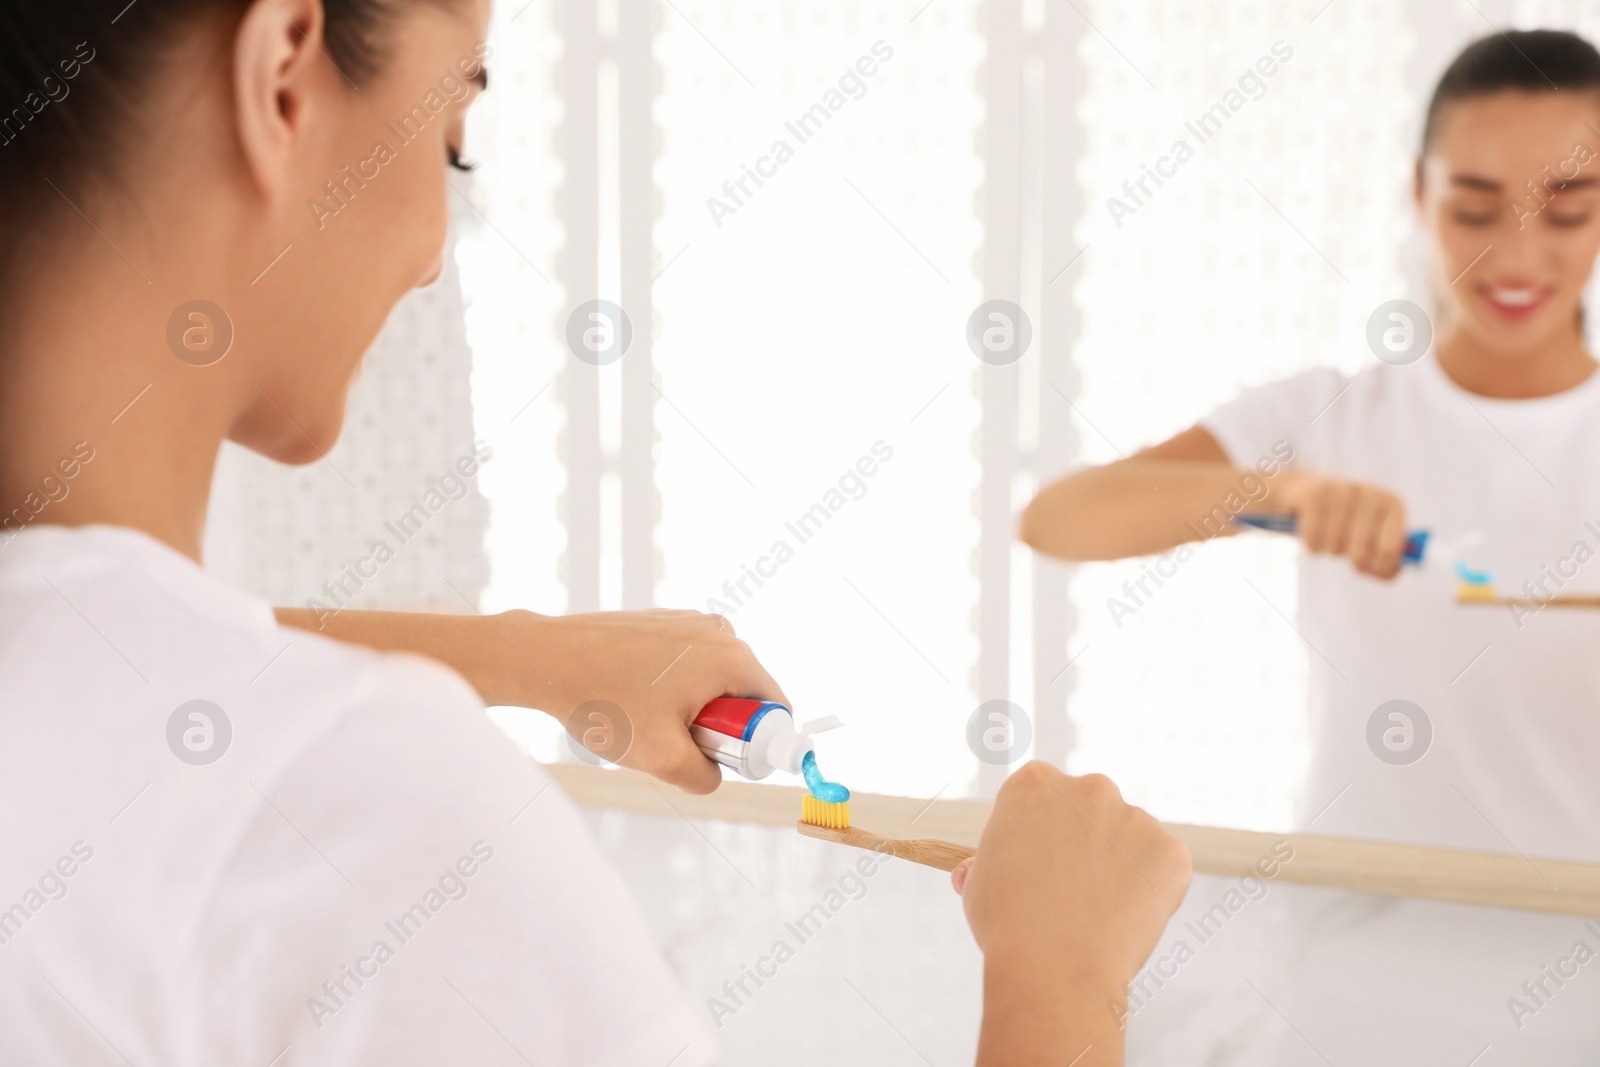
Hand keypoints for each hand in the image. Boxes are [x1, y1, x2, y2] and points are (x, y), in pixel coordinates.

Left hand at [498, 609, 787, 794]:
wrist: (548, 660)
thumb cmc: (606, 703)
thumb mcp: (664, 760)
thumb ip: (705, 778)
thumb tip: (715, 775)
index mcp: (733, 659)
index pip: (775, 709)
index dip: (756, 744)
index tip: (719, 757)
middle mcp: (720, 631)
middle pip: (744, 694)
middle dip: (720, 727)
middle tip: (677, 743)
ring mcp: (691, 621)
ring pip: (713, 681)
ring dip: (694, 708)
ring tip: (649, 720)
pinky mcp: (665, 622)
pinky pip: (688, 665)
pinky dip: (673, 688)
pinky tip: (634, 699)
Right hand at [955, 762, 1188, 1058]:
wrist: (1053, 965)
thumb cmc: (1007, 926)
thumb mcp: (979, 885)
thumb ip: (986, 865)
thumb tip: (971, 870)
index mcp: (1035, 784)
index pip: (1043, 795)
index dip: (1042, 831)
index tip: (1042, 862)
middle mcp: (1088, 788)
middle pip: (1091, 810)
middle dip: (1086, 842)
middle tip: (1072, 892)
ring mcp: (1134, 817)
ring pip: (1130, 840)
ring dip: (1120, 868)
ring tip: (1096, 917)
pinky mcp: (1169, 851)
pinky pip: (1164, 869)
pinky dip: (1152, 893)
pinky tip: (1124, 922)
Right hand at [1276, 471, 1408, 578]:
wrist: (1306, 493)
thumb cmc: (1345, 522)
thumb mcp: (1370, 538)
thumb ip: (1386, 561)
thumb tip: (1388, 572)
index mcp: (1392, 505)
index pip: (1390, 549)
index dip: (1378, 566)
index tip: (1368, 566)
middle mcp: (1370, 495)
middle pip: (1361, 552)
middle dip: (1349, 557)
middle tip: (1346, 548)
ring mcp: (1342, 491)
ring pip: (1335, 546)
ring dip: (1328, 550)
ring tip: (1327, 537)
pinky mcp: (1316, 495)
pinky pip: (1313, 538)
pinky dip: (1311, 544)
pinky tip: (1311, 533)